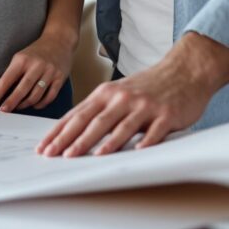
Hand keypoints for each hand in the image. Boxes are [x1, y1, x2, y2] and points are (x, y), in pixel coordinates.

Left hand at [0, 32, 74, 112]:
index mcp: (22, 60)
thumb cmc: (36, 52)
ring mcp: (49, 72)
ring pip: (36, 95)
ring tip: (18, 107)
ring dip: (25, 104)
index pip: (6, 80)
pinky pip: (50, 96)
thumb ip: (13, 73)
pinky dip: (41, 104)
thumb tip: (1, 94)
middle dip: (11, 102)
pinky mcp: (60, 78)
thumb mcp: (21, 57)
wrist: (59, 41)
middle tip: (3, 111)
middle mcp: (36, 66)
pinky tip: (34, 105)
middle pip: (22, 89)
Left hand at [36, 33, 228, 156]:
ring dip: (101, 143)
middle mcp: (122, 98)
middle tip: (55, 155)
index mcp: (107, 93)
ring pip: (119, 127)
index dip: (59, 132)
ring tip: (86, 156)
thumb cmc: (149, 86)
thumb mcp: (119, 93)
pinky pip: (153, 131)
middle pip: (92, 122)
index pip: (77, 115)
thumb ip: (99, 110)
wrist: (185, 71)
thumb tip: (73, 132)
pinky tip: (135, 152)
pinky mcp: (165, 115)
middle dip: (71, 140)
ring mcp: (144, 106)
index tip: (44, 148)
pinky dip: (144, 142)